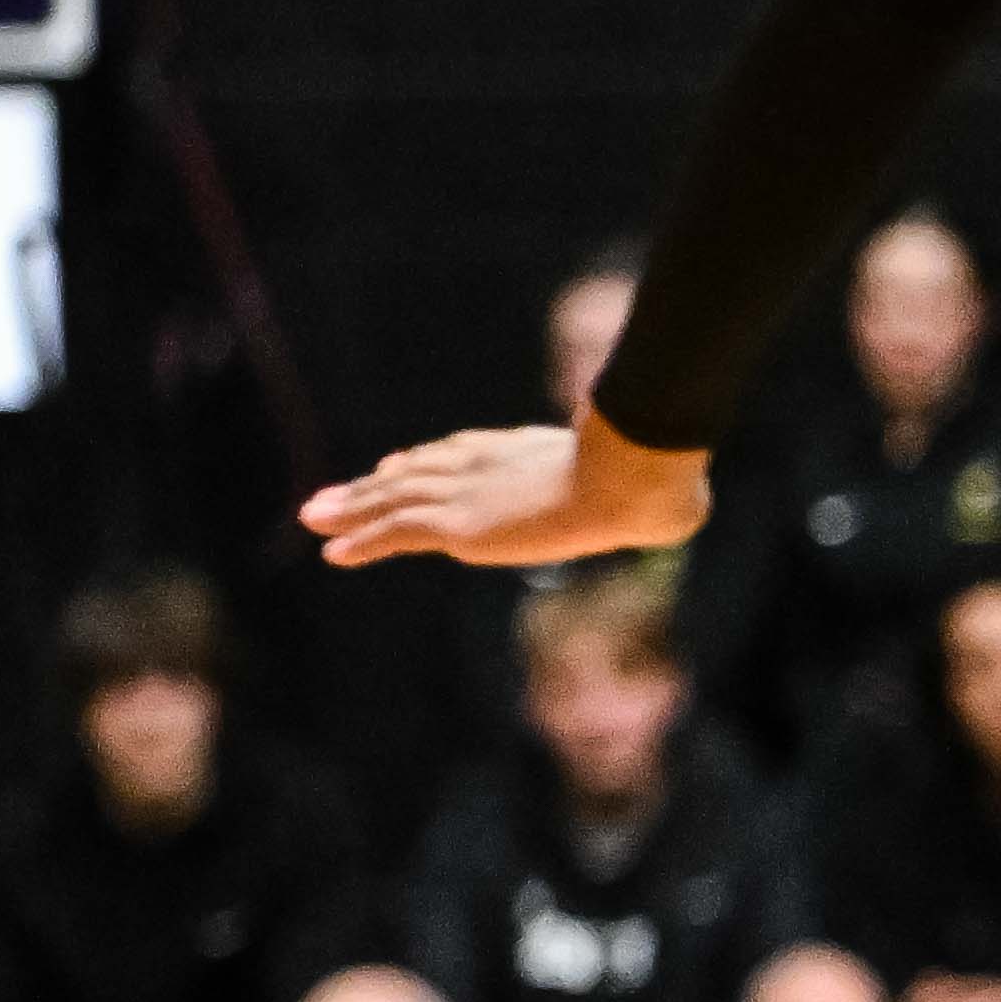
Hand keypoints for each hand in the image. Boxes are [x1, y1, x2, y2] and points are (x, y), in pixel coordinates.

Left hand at [306, 408, 712, 574]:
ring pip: (392, 499)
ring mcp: (468, 492)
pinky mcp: (457, 524)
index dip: (423, 461)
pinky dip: (360, 539)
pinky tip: (331, 549)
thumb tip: (686, 509)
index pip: (459, 453)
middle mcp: (485, 464)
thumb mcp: (649, 489)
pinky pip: (394, 532)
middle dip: (373, 485)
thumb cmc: (655, 482)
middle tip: (333, 494)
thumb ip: (648, 498)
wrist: (629, 478)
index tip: (397, 464)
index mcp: (523, 451)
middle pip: (415, 472)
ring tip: (314, 515)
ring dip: (351, 508)